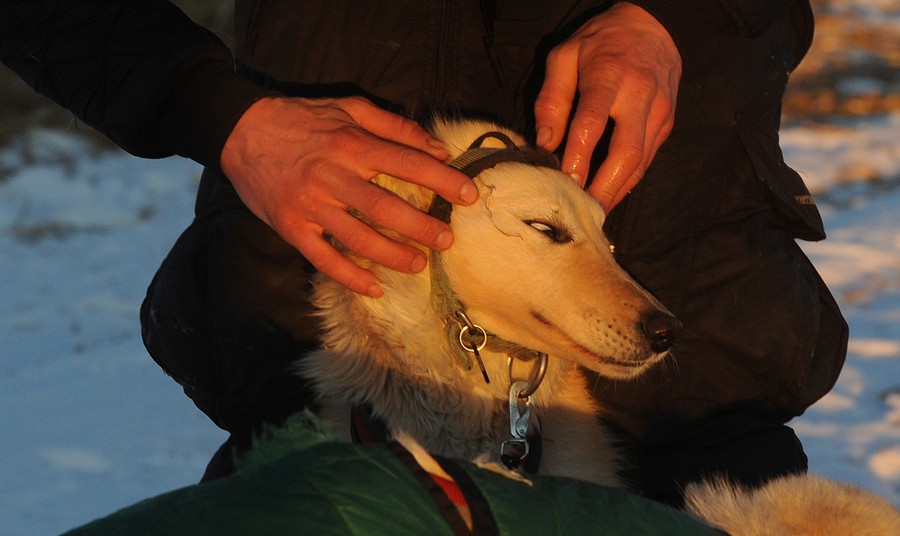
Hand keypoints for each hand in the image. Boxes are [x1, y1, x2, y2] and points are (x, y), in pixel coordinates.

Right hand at [220, 96, 477, 296]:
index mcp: (351, 144)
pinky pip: (322, 258)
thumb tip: (438, 148)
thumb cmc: (302, 119)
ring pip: (357, 238)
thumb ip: (394, 126)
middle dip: (421, 227)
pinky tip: (374, 288)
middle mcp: (332, 176)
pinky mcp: (291, 227)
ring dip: (392, 255)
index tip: (469, 195)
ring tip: (418, 264)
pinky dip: (349, 277)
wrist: (239, 131)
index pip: (406, 164)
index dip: (442, 180)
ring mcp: (310, 205)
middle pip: (385, 207)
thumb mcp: (348, 107)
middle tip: (447, 239)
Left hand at [534, 2, 680, 210]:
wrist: (654, 24)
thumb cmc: (600, 42)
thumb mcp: (565, 57)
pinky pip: (648, 160)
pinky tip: (610, 193)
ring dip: (617, 191)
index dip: (578, 158)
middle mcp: (640, 95)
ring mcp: (659, 111)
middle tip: (583, 212)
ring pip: (640, 162)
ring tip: (593, 212)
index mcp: (609, 75)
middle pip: (625, 153)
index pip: (592, 124)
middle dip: (604, 188)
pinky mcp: (667, 123)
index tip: (564, 184)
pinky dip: (628, 181)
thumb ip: (552, 99)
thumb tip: (545, 143)